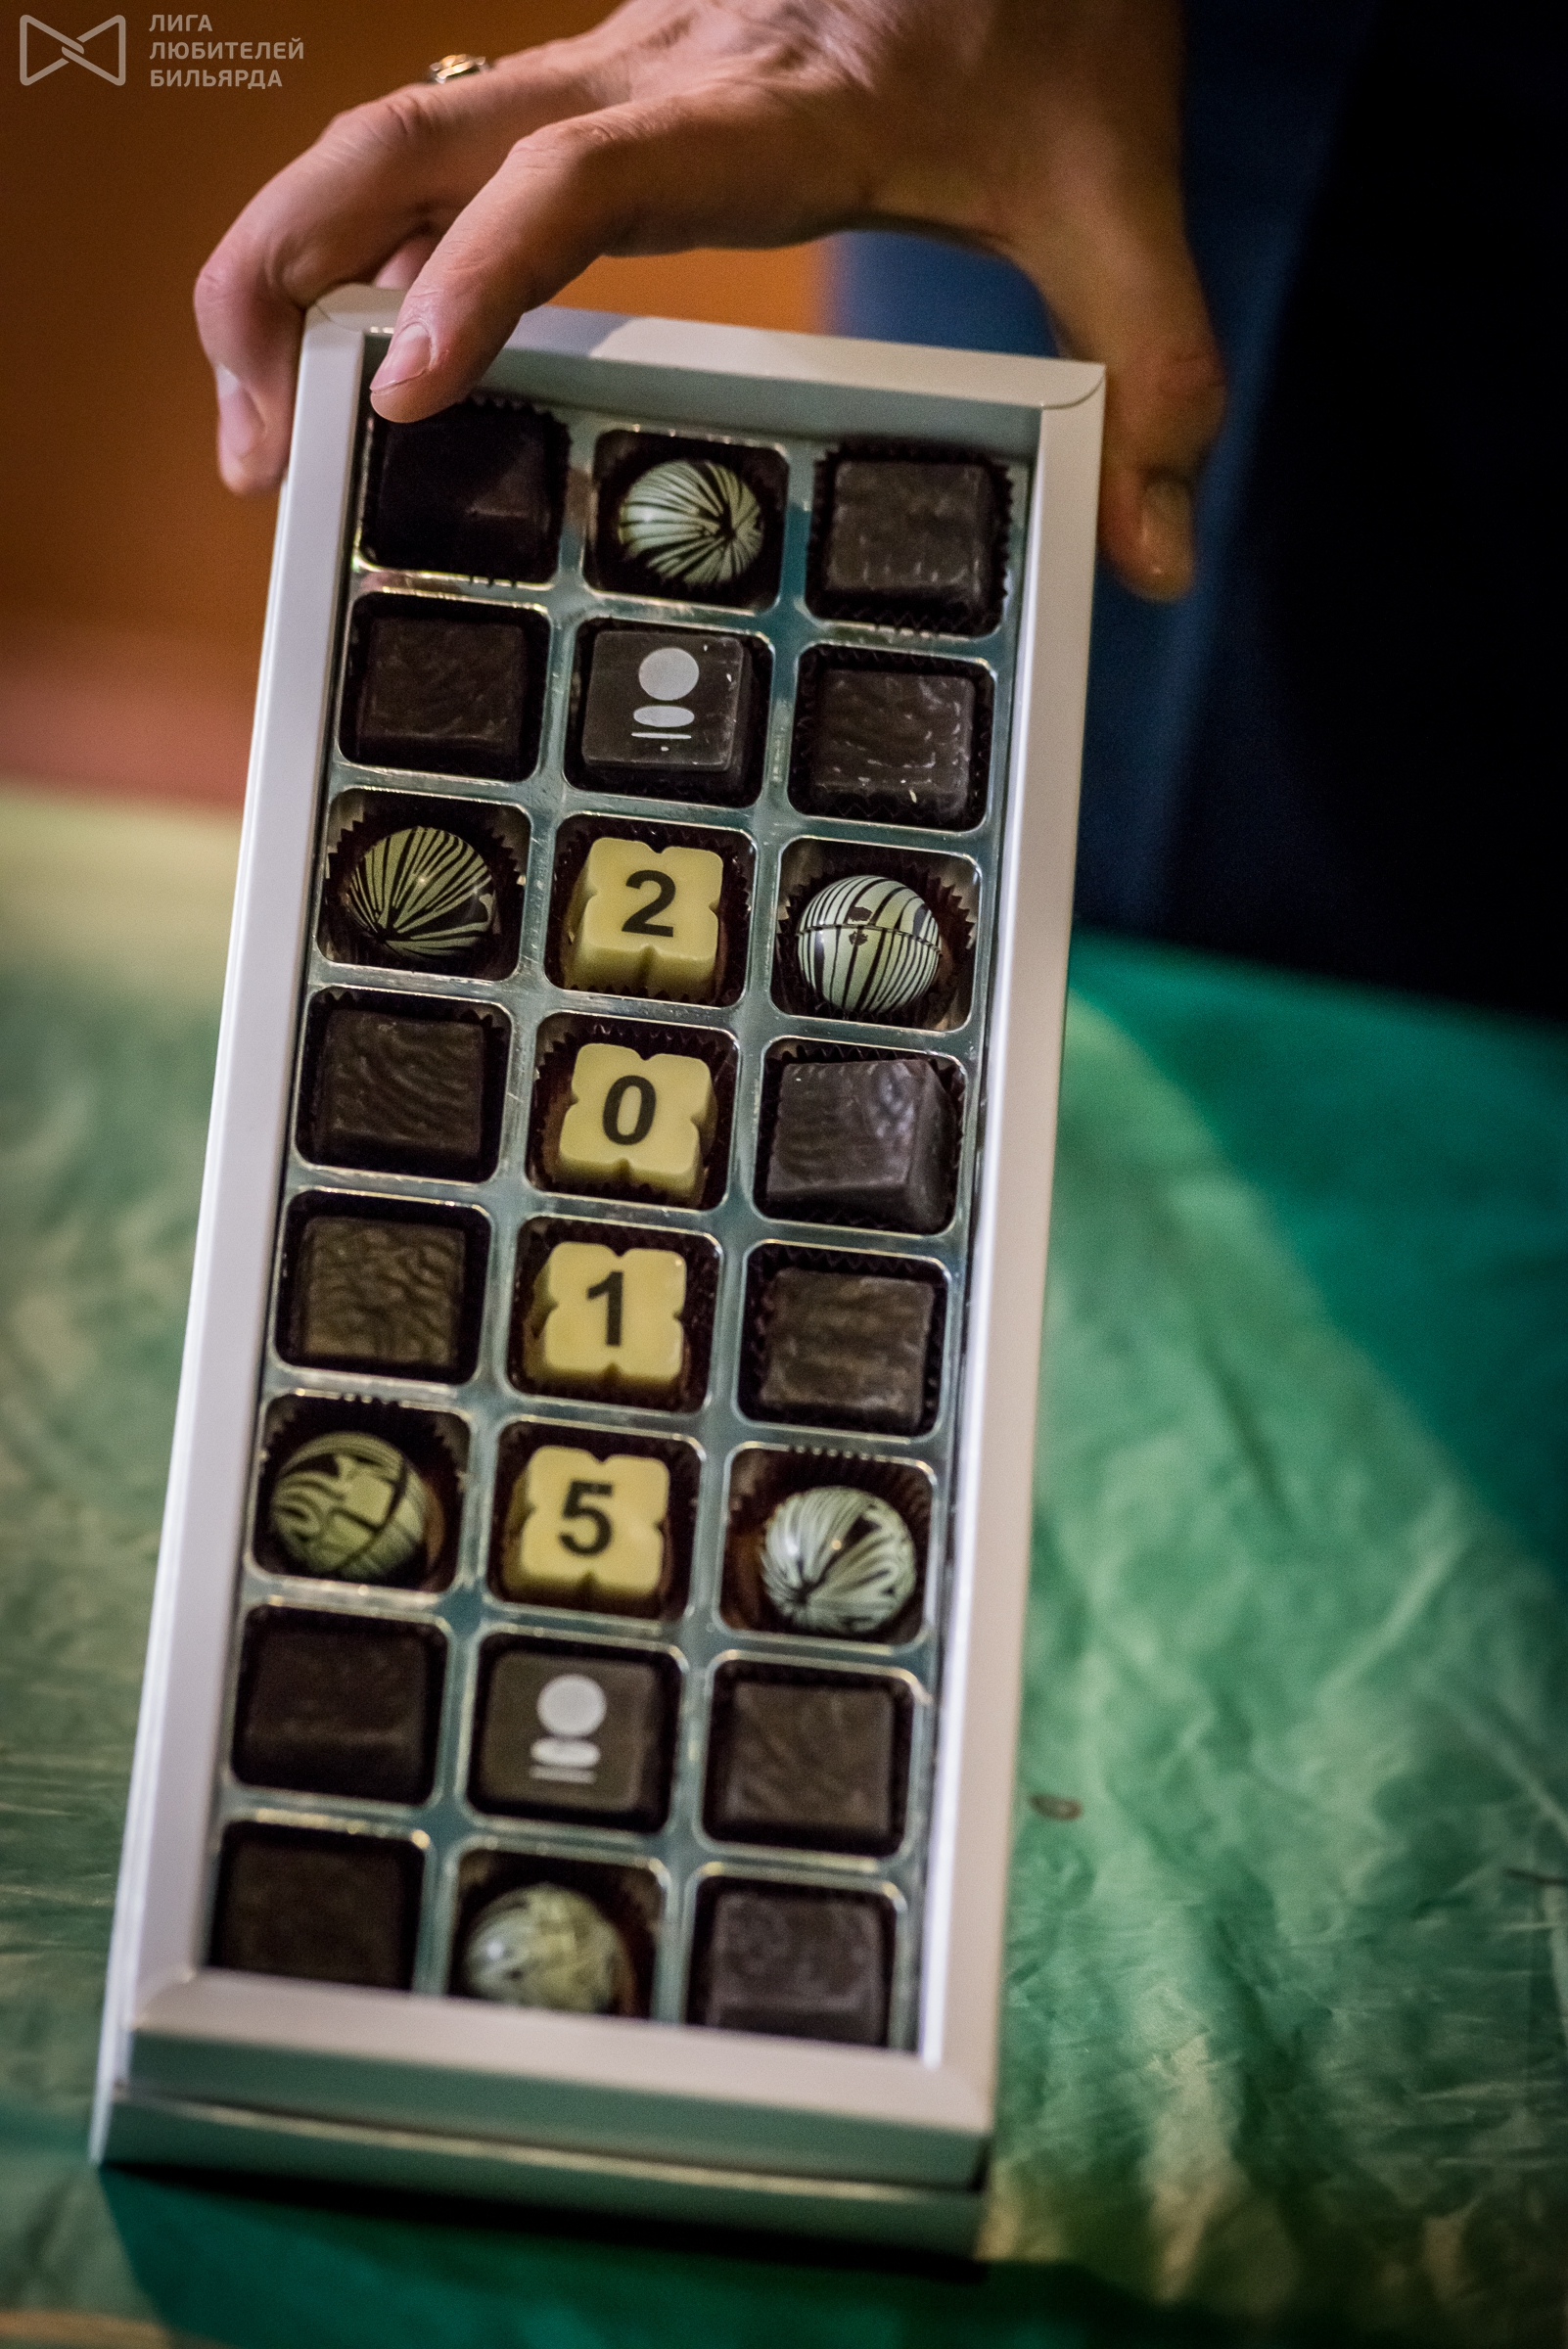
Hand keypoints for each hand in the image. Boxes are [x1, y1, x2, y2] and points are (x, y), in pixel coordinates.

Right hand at [196, 0, 1223, 597]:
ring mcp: (616, 71)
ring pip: (395, 133)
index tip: (400, 393)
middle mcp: (657, 72)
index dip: (473, 275)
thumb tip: (1159, 560)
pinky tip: (351, 344)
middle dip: (289, 274)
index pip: (574, 178)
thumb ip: (1158, 372)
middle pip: (408, 138)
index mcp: (764, 106)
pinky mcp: (608, 92)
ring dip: (292, 255)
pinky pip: (446, 152)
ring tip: (256, 415)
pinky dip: (367, 241)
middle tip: (251, 447)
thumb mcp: (1123, 196)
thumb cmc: (1062, 16)